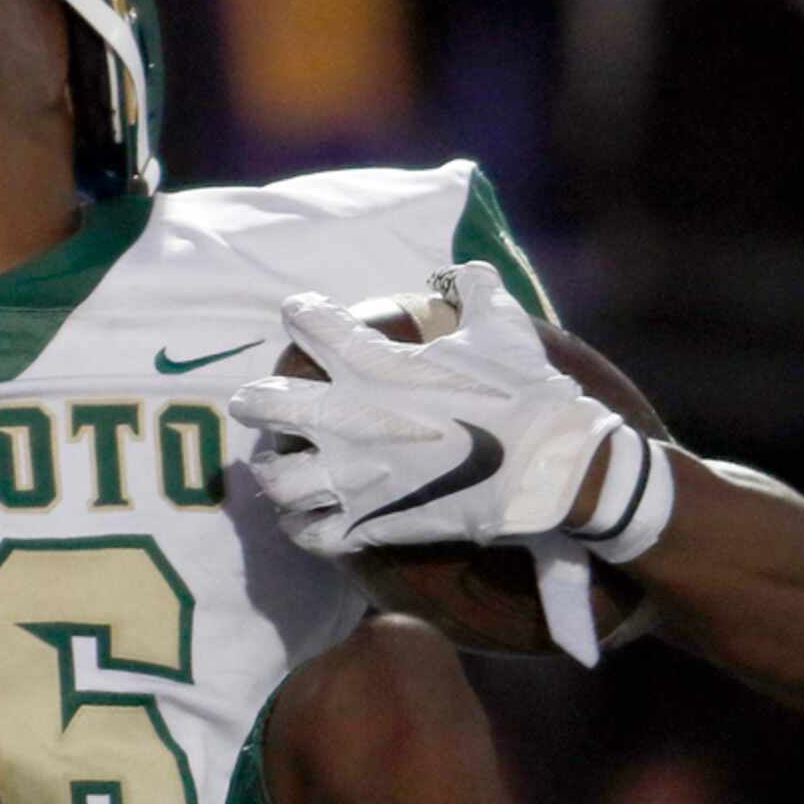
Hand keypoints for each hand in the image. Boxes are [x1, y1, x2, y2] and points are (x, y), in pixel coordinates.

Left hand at [227, 262, 622, 553]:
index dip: (301, 313)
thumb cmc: (524, 393)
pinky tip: (304, 518)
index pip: (310, 323)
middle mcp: (348, 420)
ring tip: (279, 468)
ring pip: (277, 479)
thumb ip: (475, 290)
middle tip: (254, 402)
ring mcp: (354, 477)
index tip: (302, 314)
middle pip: (265, 404)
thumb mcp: (502, 326)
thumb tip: (465, 270)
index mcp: (373, 365)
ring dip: (273, 472)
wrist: (549, 467)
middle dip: (254, 401)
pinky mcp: (368, 523)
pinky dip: (300, 527)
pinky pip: (310, 533)